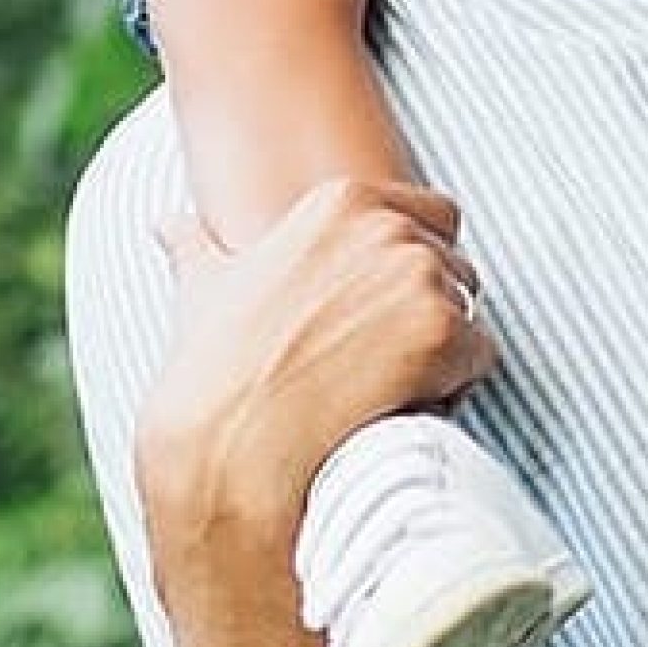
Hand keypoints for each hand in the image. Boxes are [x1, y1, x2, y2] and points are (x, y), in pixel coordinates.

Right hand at [131, 179, 496, 542]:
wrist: (232, 446)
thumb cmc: (215, 372)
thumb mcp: (204, 289)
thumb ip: (197, 245)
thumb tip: (166, 222)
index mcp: (343, 201)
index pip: (433, 216)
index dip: (413, 269)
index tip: (375, 316)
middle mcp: (389, 226)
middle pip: (455, 264)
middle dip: (429, 312)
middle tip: (373, 361)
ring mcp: (420, 275)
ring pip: (469, 312)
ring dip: (442, 351)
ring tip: (380, 387)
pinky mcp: (443, 330)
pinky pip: (481, 356)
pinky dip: (455, 387)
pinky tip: (400, 406)